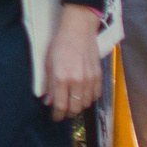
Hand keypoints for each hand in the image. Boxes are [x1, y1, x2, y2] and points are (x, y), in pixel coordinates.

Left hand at [42, 2, 104, 120]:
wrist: (79, 30)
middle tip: (62, 112)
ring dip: (78, 106)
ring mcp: (90, 79)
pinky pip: (95, 95)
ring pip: (86, 103)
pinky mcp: (99, 75)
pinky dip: (89, 99)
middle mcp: (77, 81)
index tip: (55, 117)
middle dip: (67, 113)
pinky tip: (82, 95)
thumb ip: (48, 85)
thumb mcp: (48, 64)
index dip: (57, 115)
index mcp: (61, 78)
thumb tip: (48, 101)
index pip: (60, 106)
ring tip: (72, 103)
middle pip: (75, 108)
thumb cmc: (61, 44)